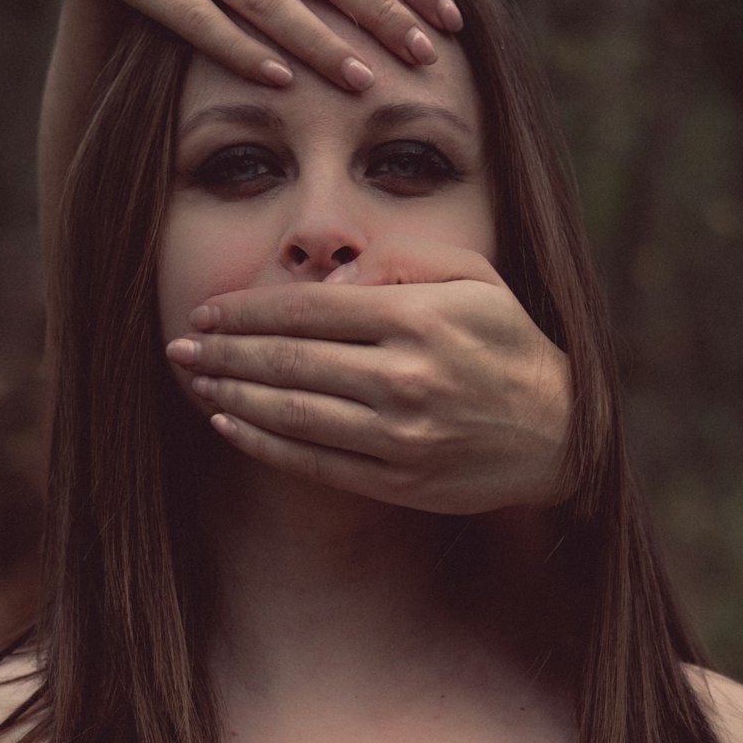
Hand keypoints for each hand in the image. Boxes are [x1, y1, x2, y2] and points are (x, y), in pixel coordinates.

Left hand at [165, 237, 570, 513]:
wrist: (562, 435)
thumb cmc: (508, 343)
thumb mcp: (473, 277)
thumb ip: (399, 261)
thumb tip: (328, 281)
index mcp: (419, 319)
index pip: (309, 309)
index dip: (248, 310)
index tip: (208, 309)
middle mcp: (405, 378)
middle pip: (290, 361)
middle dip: (224, 351)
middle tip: (179, 345)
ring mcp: (400, 436)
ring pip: (293, 413)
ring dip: (232, 395)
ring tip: (193, 380)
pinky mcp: (398, 481)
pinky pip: (315, 462)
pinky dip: (265, 442)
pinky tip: (230, 424)